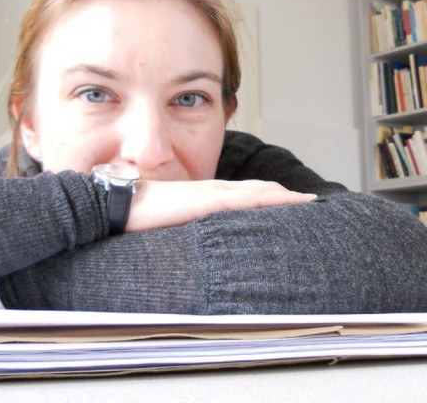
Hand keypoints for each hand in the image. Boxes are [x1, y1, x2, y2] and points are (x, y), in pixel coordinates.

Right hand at [126, 179, 315, 231]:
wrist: (118, 201)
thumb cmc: (138, 211)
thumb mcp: (168, 219)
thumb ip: (184, 224)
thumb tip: (194, 237)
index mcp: (202, 195)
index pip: (241, 193)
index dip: (265, 196)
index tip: (285, 201)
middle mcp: (210, 190)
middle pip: (255, 190)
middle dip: (281, 195)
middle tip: (307, 200)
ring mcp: (208, 194)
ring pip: (254, 192)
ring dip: (281, 196)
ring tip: (305, 200)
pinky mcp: (203, 201)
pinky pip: (241, 200)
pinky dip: (265, 200)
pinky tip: (282, 202)